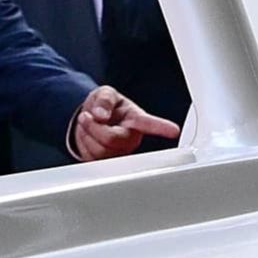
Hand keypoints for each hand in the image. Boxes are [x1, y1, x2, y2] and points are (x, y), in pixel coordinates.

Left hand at [67, 85, 181, 160]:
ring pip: (99, 150)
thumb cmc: (105, 106)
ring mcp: (121, 153)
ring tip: (89, 124)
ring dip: (87, 134)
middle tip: (87, 115)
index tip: (174, 130)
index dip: (161, 127)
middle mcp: (132, 139)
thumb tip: (100, 115)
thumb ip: (104, 101)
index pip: (149, 124)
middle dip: (93, 127)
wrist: (91, 119)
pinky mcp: (108, 164)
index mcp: (136, 119)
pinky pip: (91, 157)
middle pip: (112, 140)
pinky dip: (84, 144)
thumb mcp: (105, 93)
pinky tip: (89, 136)